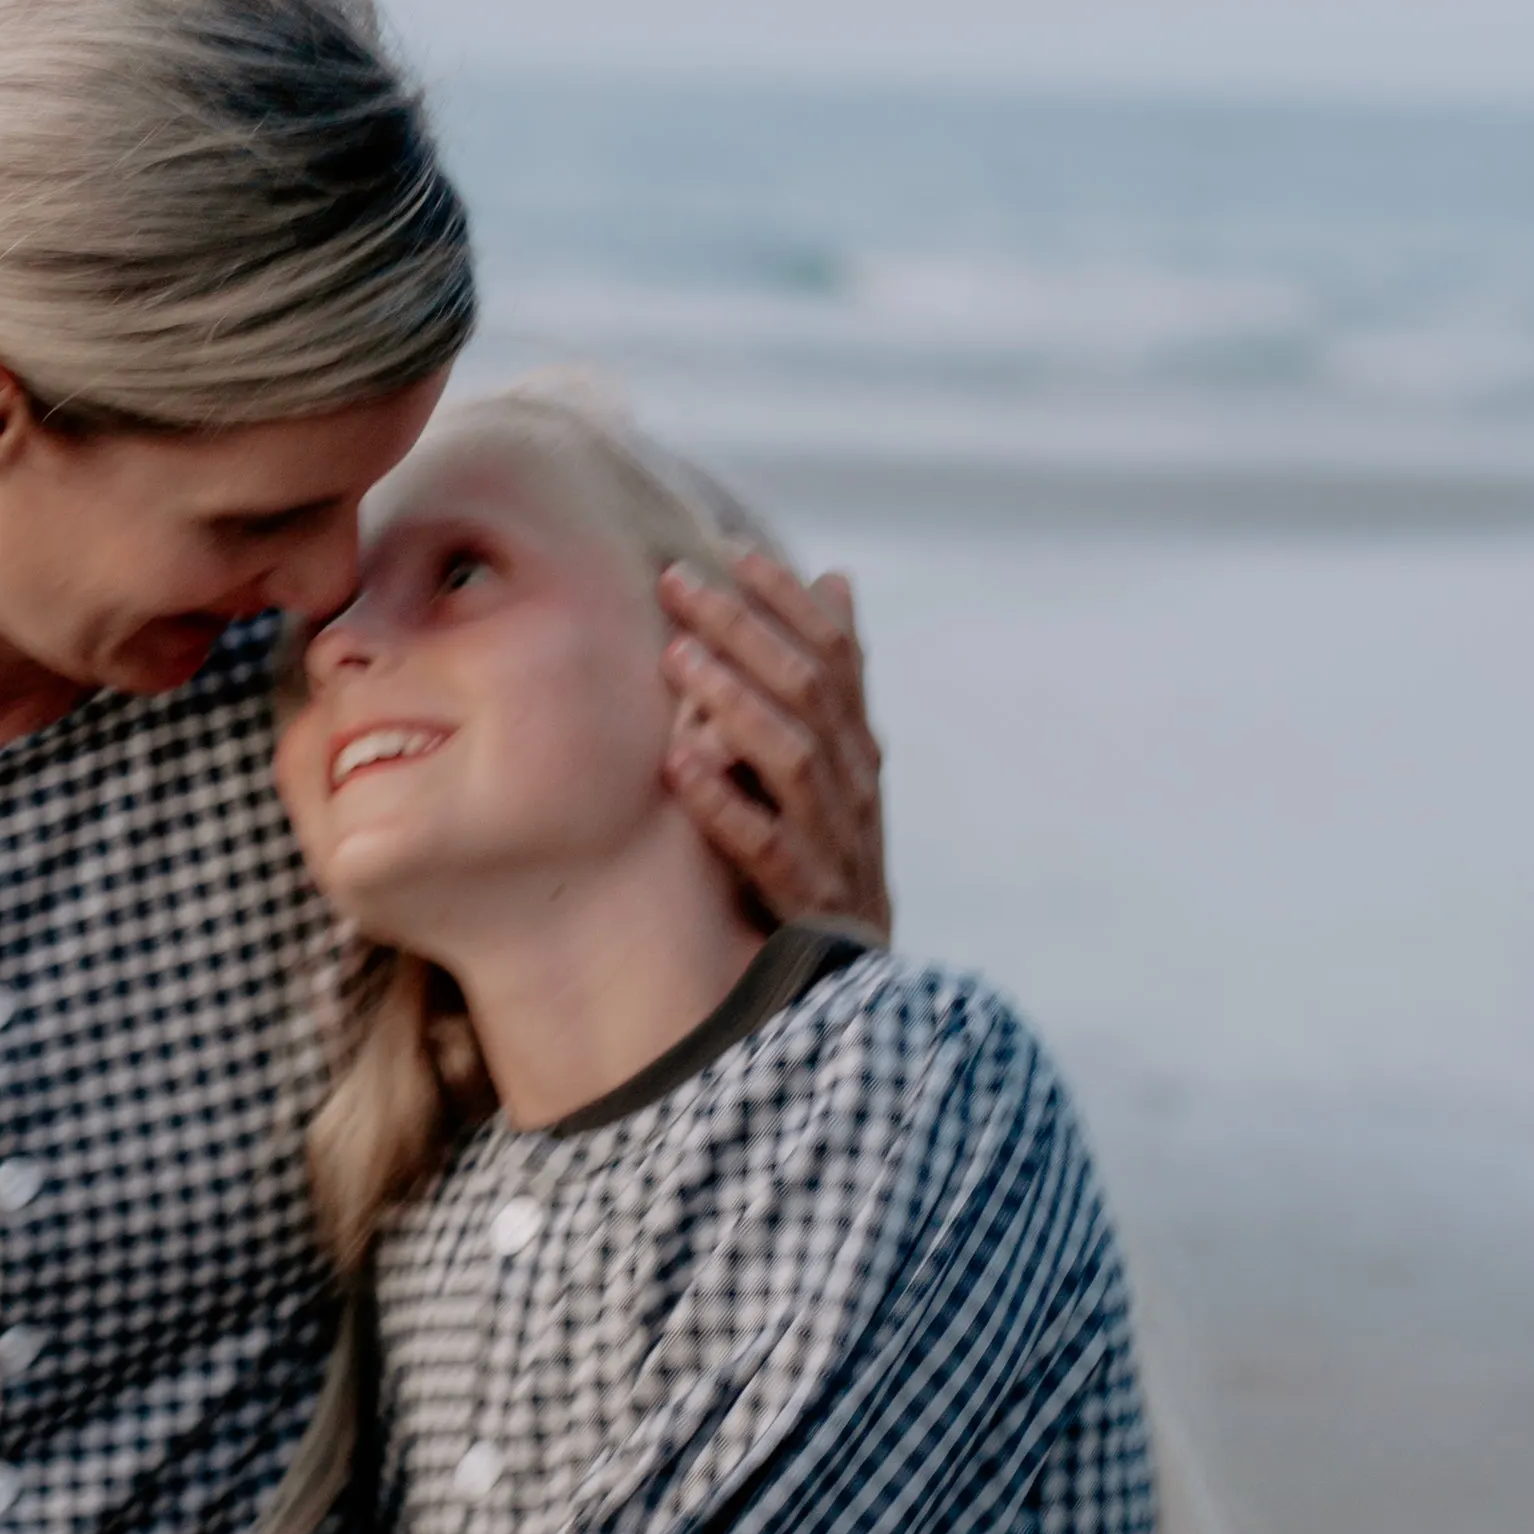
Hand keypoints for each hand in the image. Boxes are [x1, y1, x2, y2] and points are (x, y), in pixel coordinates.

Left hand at [661, 551, 889, 940]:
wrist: (846, 985)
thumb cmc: (824, 852)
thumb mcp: (830, 765)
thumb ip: (826, 681)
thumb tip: (838, 580)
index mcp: (858, 746)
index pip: (834, 653)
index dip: (787, 599)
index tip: (730, 548)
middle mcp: (855, 784)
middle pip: (808, 689)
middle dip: (744, 628)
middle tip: (675, 583)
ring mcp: (836, 842)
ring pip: (793, 757)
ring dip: (733, 701)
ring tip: (676, 655)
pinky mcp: (807, 899)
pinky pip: (766, 845)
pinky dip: (724, 802)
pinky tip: (679, 765)